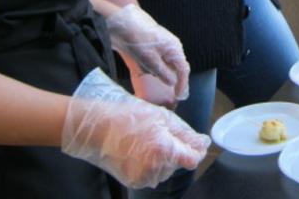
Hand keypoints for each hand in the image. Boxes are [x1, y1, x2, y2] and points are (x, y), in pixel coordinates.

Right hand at [62, 68, 209, 188]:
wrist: (95, 130)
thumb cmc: (128, 118)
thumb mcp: (162, 117)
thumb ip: (185, 134)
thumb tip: (203, 144)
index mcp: (164, 150)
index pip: (192, 159)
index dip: (197, 150)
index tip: (197, 142)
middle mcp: (155, 168)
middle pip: (178, 162)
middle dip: (175, 148)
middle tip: (158, 132)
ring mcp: (143, 177)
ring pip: (166, 168)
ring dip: (163, 156)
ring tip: (146, 140)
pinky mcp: (133, 181)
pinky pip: (152, 173)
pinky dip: (151, 163)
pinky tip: (139, 150)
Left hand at [106, 5, 189, 101]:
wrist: (122, 23)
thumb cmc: (137, 39)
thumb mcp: (149, 60)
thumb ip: (162, 73)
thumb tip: (172, 82)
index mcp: (174, 48)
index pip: (184, 70)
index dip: (182, 84)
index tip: (179, 96)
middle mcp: (171, 47)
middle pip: (177, 67)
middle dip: (173, 80)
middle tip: (170, 94)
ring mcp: (162, 46)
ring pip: (166, 65)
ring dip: (161, 74)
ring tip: (153, 83)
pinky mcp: (152, 46)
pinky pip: (156, 60)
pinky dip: (152, 68)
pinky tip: (143, 70)